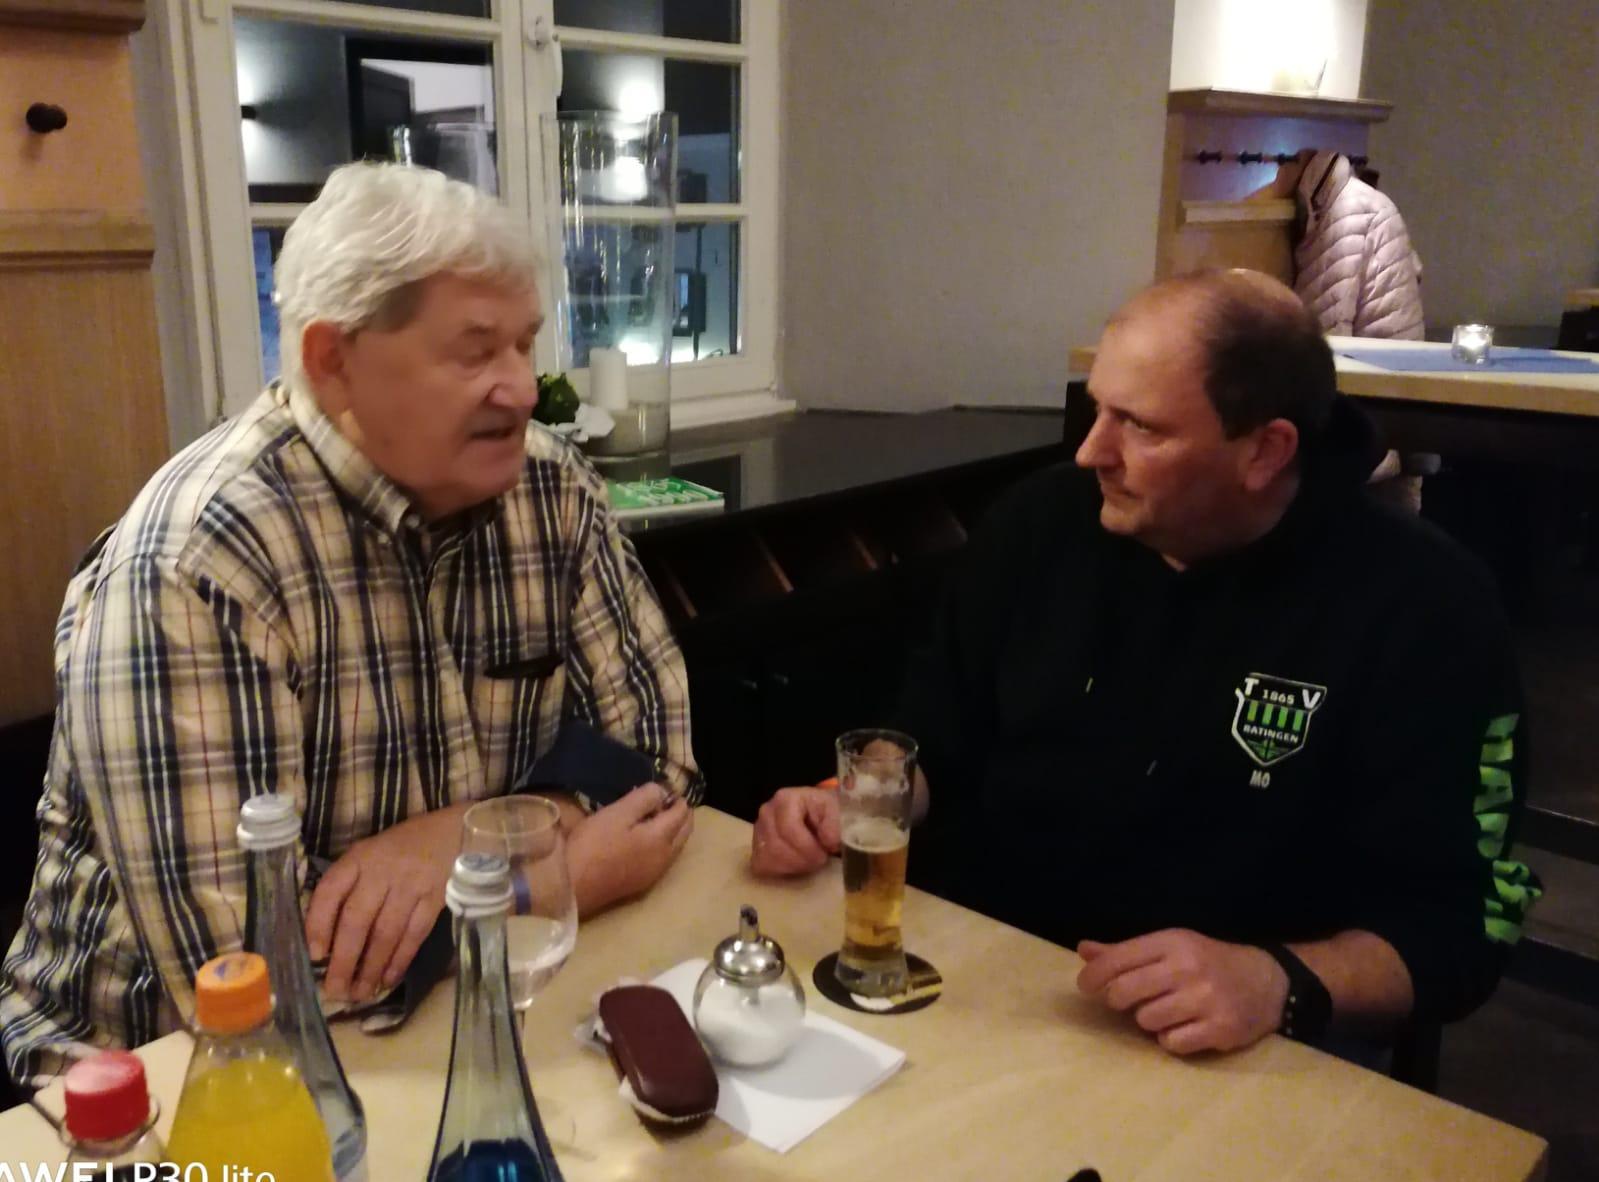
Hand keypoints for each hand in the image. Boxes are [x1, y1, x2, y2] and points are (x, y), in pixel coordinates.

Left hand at [305, 803, 469, 1003]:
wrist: (454, 833)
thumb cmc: (402, 848)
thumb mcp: (369, 855)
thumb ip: (348, 887)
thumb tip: (326, 939)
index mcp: (359, 858)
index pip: (331, 890)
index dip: (318, 923)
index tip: (315, 955)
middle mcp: (382, 872)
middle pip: (358, 919)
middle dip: (344, 960)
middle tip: (335, 991)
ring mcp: (411, 886)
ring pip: (386, 933)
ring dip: (371, 968)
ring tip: (359, 994)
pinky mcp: (434, 900)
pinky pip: (414, 935)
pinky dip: (399, 960)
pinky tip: (387, 980)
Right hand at [566, 784, 692, 915]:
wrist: (573, 886)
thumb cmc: (594, 844)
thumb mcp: (618, 813)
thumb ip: (645, 798)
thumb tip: (663, 791)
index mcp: (662, 838)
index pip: (682, 812)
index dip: (676, 797)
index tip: (664, 787)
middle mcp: (665, 858)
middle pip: (685, 831)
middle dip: (681, 813)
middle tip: (664, 799)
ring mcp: (655, 873)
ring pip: (676, 846)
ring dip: (673, 829)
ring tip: (654, 816)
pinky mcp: (642, 884)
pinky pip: (664, 858)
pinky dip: (663, 844)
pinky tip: (644, 839)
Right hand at [750, 787, 839, 876]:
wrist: (818, 814)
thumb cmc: (826, 812)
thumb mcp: (836, 811)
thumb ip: (835, 823)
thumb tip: (828, 841)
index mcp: (785, 799)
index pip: (788, 829)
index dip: (807, 847)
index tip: (823, 854)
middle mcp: (766, 812)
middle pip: (776, 846)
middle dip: (802, 859)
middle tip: (818, 859)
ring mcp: (758, 830)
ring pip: (768, 858)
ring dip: (793, 866)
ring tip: (808, 860)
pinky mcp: (756, 847)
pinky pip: (762, 866)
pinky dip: (781, 870)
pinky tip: (796, 863)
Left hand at [1075, 929, 1289, 1054]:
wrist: (1267, 981)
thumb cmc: (1207, 962)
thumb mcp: (1171, 946)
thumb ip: (1126, 951)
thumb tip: (1083, 949)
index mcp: (1172, 942)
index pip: (1119, 958)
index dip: (1094, 974)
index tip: (1085, 986)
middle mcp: (1188, 968)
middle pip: (1125, 991)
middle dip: (1117, 1000)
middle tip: (1125, 1001)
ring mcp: (1206, 999)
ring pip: (1146, 1020)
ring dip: (1148, 1020)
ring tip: (1164, 1012)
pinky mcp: (1220, 1029)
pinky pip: (1172, 1043)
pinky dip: (1171, 1039)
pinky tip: (1184, 1028)